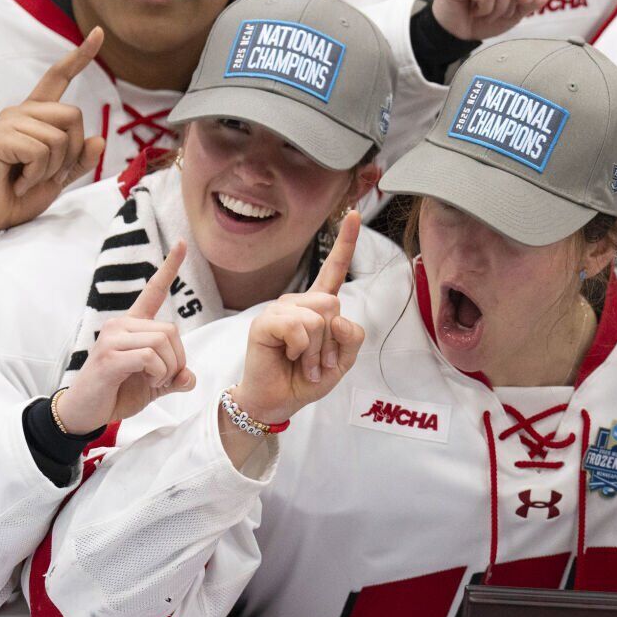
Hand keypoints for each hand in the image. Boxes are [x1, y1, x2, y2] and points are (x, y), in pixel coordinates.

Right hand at [0, 28, 107, 233]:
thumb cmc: (21, 193)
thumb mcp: (60, 176)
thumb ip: (80, 159)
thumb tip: (99, 139)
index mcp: (36, 115)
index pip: (58, 78)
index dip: (80, 56)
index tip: (99, 33)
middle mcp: (20, 112)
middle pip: (74, 115)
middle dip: (72, 151)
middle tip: (47, 171)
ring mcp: (6, 123)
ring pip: (60, 137)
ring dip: (52, 168)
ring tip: (29, 177)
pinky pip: (40, 151)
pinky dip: (37, 174)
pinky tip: (19, 181)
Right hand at [54, 242, 194, 432]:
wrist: (85, 413)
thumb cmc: (118, 393)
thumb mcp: (155, 384)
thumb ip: (175, 377)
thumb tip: (190, 377)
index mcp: (132, 325)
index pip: (154, 290)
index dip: (170, 267)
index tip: (183, 243)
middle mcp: (120, 324)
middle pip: (171, 330)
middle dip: (178, 358)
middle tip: (164, 377)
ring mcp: (112, 338)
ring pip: (162, 342)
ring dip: (168, 368)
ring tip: (152, 380)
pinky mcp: (109, 356)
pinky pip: (150, 357)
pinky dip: (158, 373)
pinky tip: (146, 381)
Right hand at [229, 213, 364, 426]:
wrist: (278, 401)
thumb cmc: (307, 378)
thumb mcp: (343, 361)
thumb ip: (352, 337)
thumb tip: (337, 319)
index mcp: (319, 306)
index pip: (333, 269)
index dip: (345, 242)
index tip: (352, 214)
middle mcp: (299, 302)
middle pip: (333, 305)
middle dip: (332, 342)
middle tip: (318, 362)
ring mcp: (280, 310)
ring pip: (318, 318)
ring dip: (317, 351)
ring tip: (304, 363)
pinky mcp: (264, 322)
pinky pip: (298, 327)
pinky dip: (302, 350)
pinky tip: (289, 356)